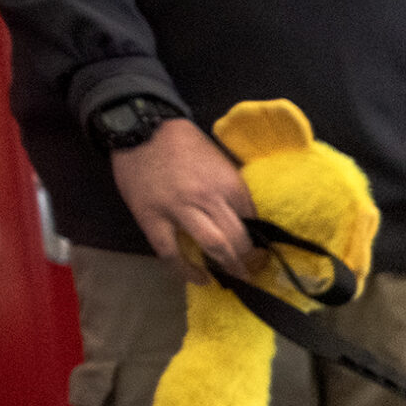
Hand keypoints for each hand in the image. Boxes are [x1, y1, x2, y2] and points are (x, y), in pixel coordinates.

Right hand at [109, 117, 255, 283]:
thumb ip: (232, 187)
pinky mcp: (151, 218)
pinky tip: (201, 279)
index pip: (254, 220)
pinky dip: (187, 271)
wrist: (139, 125)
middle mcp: (207, 198)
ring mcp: (178, 209)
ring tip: (237, 279)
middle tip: (255, 271)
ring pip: (213, 247)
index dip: (262, 240)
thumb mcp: (219, 159)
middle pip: (238, 239)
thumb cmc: (183, 142)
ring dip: (229, 268)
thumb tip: (249, 216)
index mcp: (228, 182)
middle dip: (251, 260)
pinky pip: (171, 253)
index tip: (265, 251)